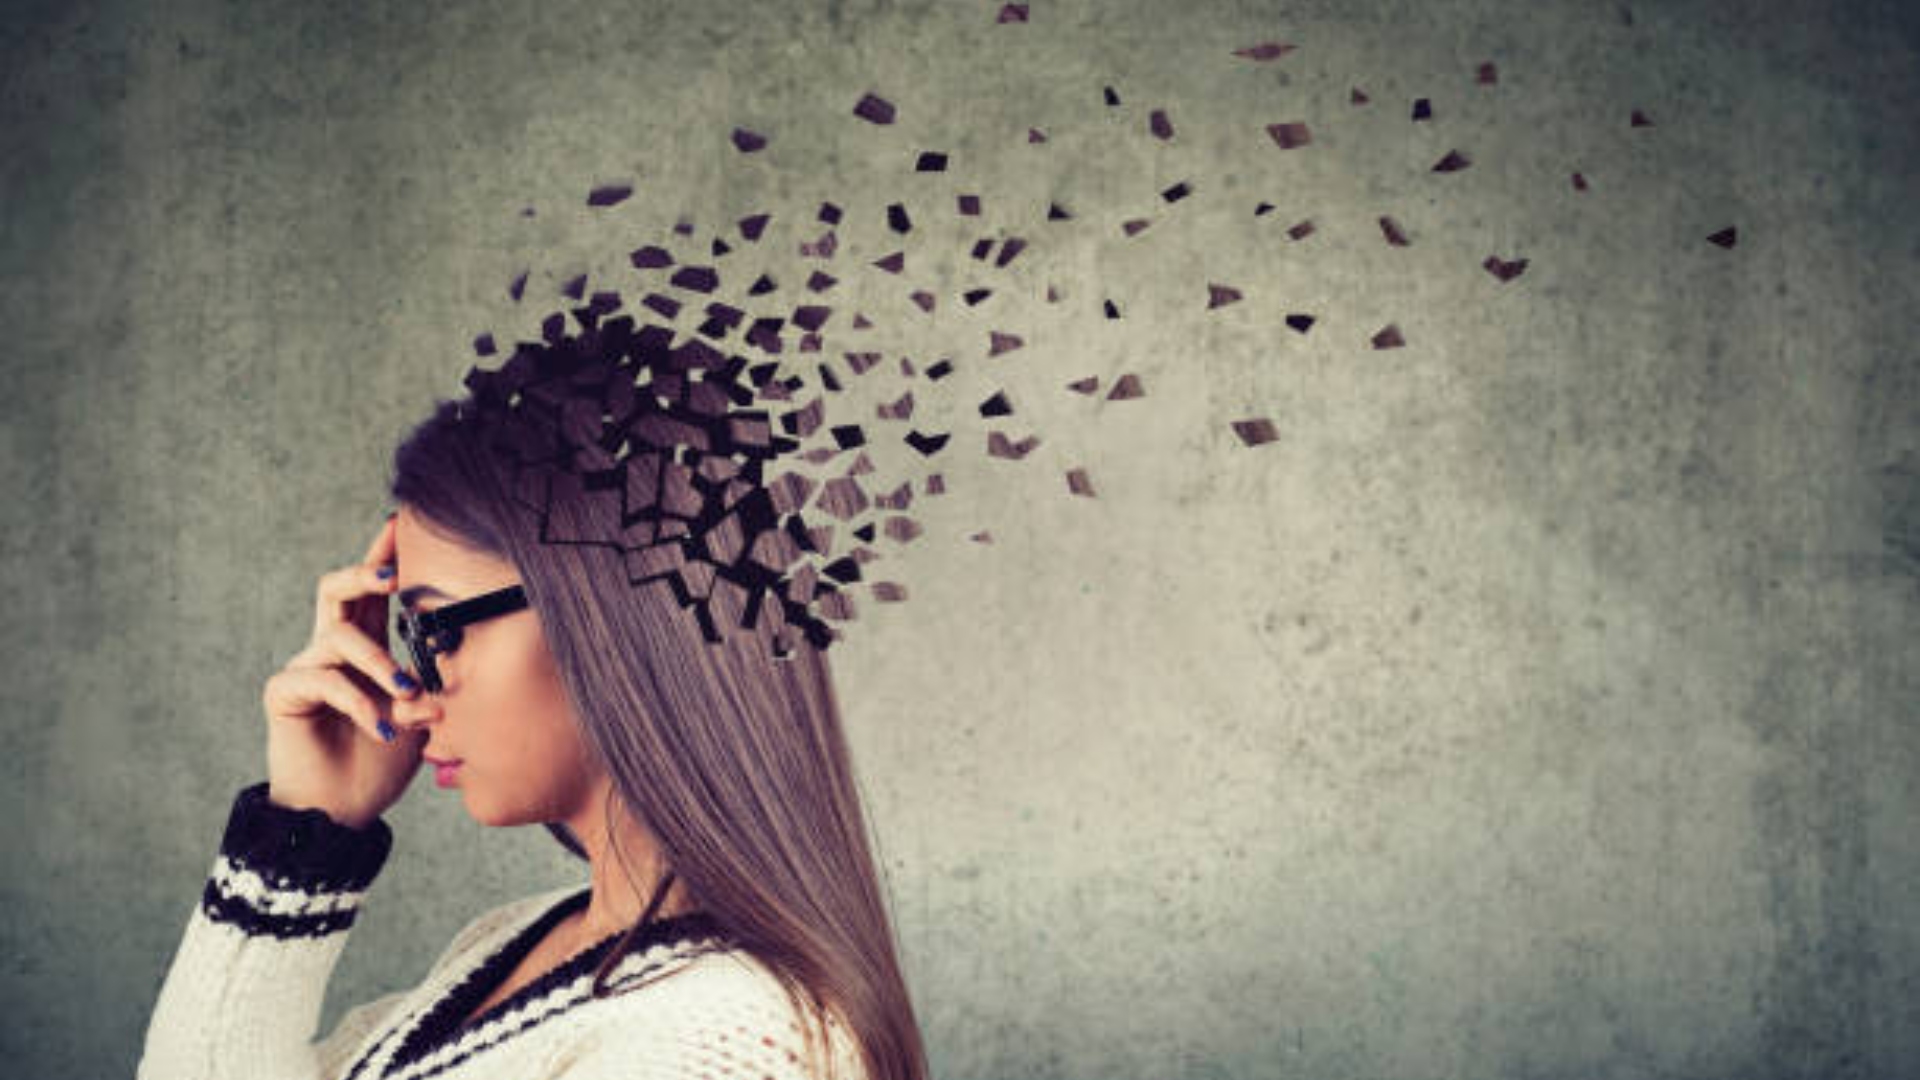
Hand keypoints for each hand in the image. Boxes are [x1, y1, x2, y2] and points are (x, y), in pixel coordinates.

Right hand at [261, 513, 425, 829]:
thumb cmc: (380, 761)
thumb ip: (431, 693)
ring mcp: (307, 667)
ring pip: (339, 636)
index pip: (374, 592)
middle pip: (337, 588)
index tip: (402, 525)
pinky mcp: (286, 693)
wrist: (341, 811)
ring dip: (380, 662)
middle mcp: (333, 649)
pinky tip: (381, 727)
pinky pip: (323, 679)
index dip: (384, 557)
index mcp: (367, 646)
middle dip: (366, 572)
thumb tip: (443, 682)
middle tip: (393, 575)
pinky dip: (359, 701)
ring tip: (406, 692)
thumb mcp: (419, 722)